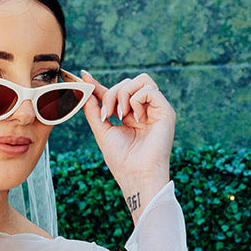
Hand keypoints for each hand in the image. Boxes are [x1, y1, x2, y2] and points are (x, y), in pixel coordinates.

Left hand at [80, 70, 174, 222]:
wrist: (136, 175)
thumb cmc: (121, 159)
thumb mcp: (102, 130)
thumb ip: (93, 109)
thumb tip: (84, 87)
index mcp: (131, 115)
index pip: (115, 93)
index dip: (99, 85)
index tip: (84, 75)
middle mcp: (144, 110)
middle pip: (126, 83)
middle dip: (110, 94)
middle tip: (107, 115)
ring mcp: (156, 109)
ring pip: (140, 80)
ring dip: (123, 94)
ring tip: (121, 115)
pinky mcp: (166, 111)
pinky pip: (149, 89)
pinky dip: (137, 100)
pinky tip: (136, 119)